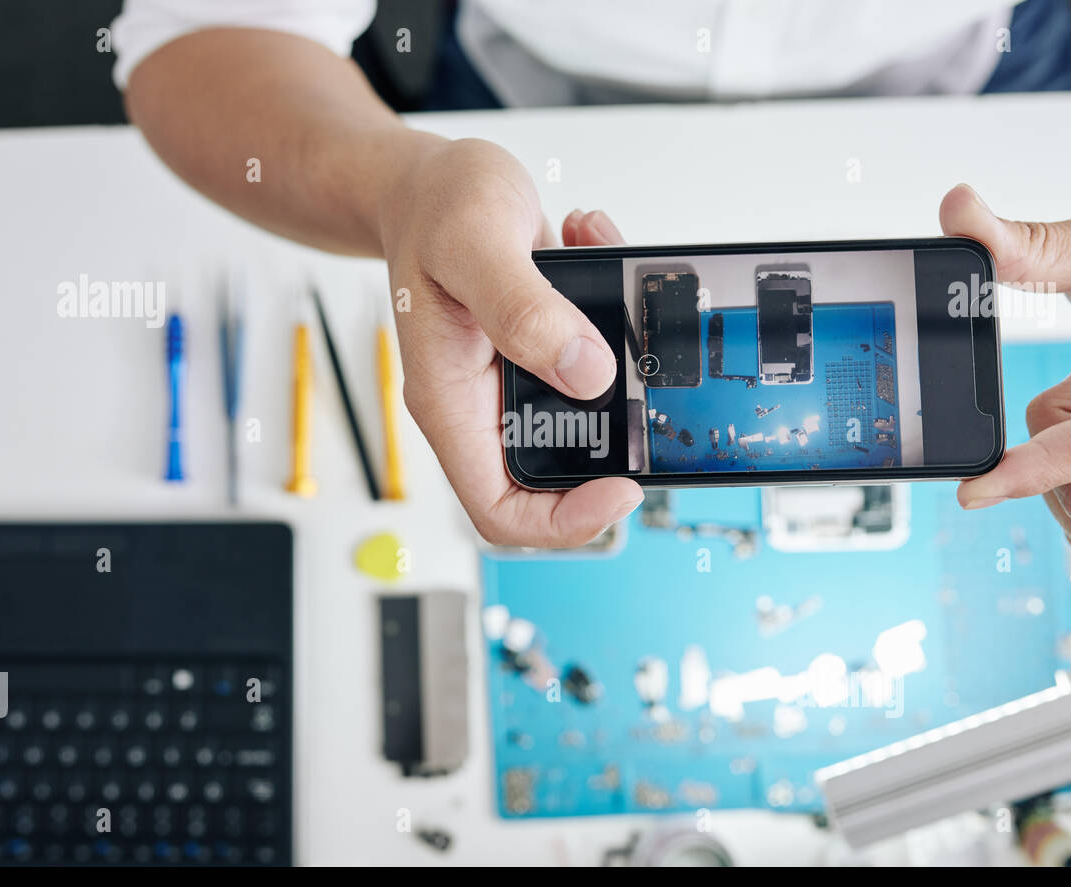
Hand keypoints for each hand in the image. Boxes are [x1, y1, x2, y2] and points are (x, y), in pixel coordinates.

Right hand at [379, 137, 641, 546]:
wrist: (424, 181)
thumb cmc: (430, 208)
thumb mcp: (473, 245)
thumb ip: (525, 311)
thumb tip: (588, 372)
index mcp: (451, 402)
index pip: (501, 509)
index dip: (565, 520)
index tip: (621, 487)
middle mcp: (483, 403)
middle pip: (555, 475)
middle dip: (613, 437)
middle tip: (647, 384)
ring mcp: (515, 380)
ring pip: (587, 416)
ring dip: (622, 362)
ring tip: (620, 288)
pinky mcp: (543, 350)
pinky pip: (595, 362)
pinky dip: (616, 312)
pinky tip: (596, 248)